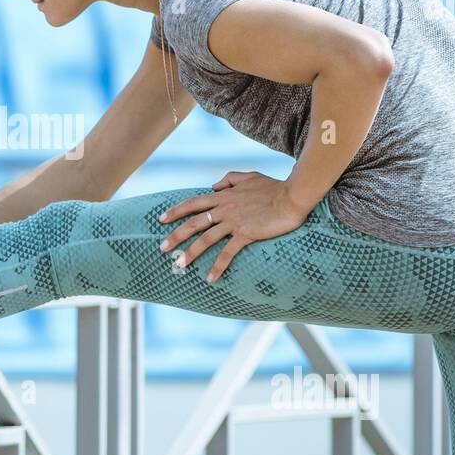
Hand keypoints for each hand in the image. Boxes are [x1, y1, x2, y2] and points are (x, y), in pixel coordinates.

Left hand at [156, 171, 312, 282]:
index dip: (176, 210)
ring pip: (206, 238)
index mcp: (224, 196)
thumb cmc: (273, 186)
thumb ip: (229, 179)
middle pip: (194, 222)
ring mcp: (234, 221)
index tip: (162, 218)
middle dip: (176, 235)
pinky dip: (218, 266)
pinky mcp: (246, 233)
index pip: (193, 203)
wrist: (292, 196)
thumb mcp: (248, 176)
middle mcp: (225, 208)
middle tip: (162, 247)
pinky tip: (210, 277)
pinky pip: (228, 252)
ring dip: (191, 252)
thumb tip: (214, 185)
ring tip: (179, 264)